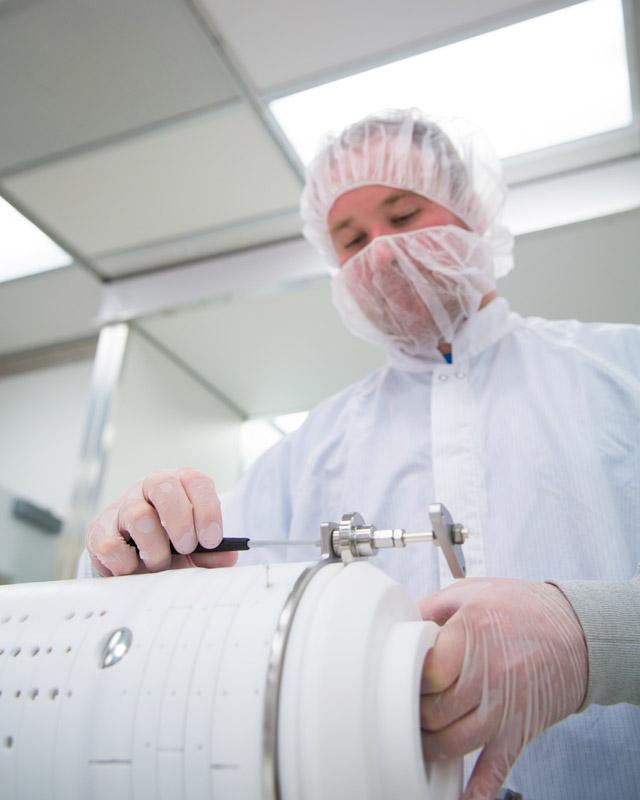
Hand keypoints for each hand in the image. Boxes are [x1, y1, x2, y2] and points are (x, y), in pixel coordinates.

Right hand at [86, 468, 236, 575]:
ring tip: (160, 563)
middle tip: (187, 548)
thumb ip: (213, 554)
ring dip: (155, 548)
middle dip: (180, 521)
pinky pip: (111, 544)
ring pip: (138, 515)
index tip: (212, 540)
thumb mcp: (197, 550)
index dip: (207, 510)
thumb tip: (226, 556)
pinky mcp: (99, 531)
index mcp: (179, 485)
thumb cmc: (171, 547)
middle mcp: (149, 489)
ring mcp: (122, 506)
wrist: (135, 561)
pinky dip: (127, 563)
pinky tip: (134, 568)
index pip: (196, 481)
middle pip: (163, 485)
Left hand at [419, 578, 587, 799]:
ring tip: (421, 735)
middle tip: (405, 707)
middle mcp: (489, 675)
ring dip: (431, 746)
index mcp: (471, 636)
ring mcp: (505, 708)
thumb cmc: (521, 608)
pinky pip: (495, 767)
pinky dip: (477, 790)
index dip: (408, 679)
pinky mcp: (519, 730)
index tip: (401, 677)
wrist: (578, 632)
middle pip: (435, 713)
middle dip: (415, 713)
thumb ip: (429, 609)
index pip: (426, 675)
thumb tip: (395, 626)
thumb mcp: (470, 593)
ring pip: (455, 743)